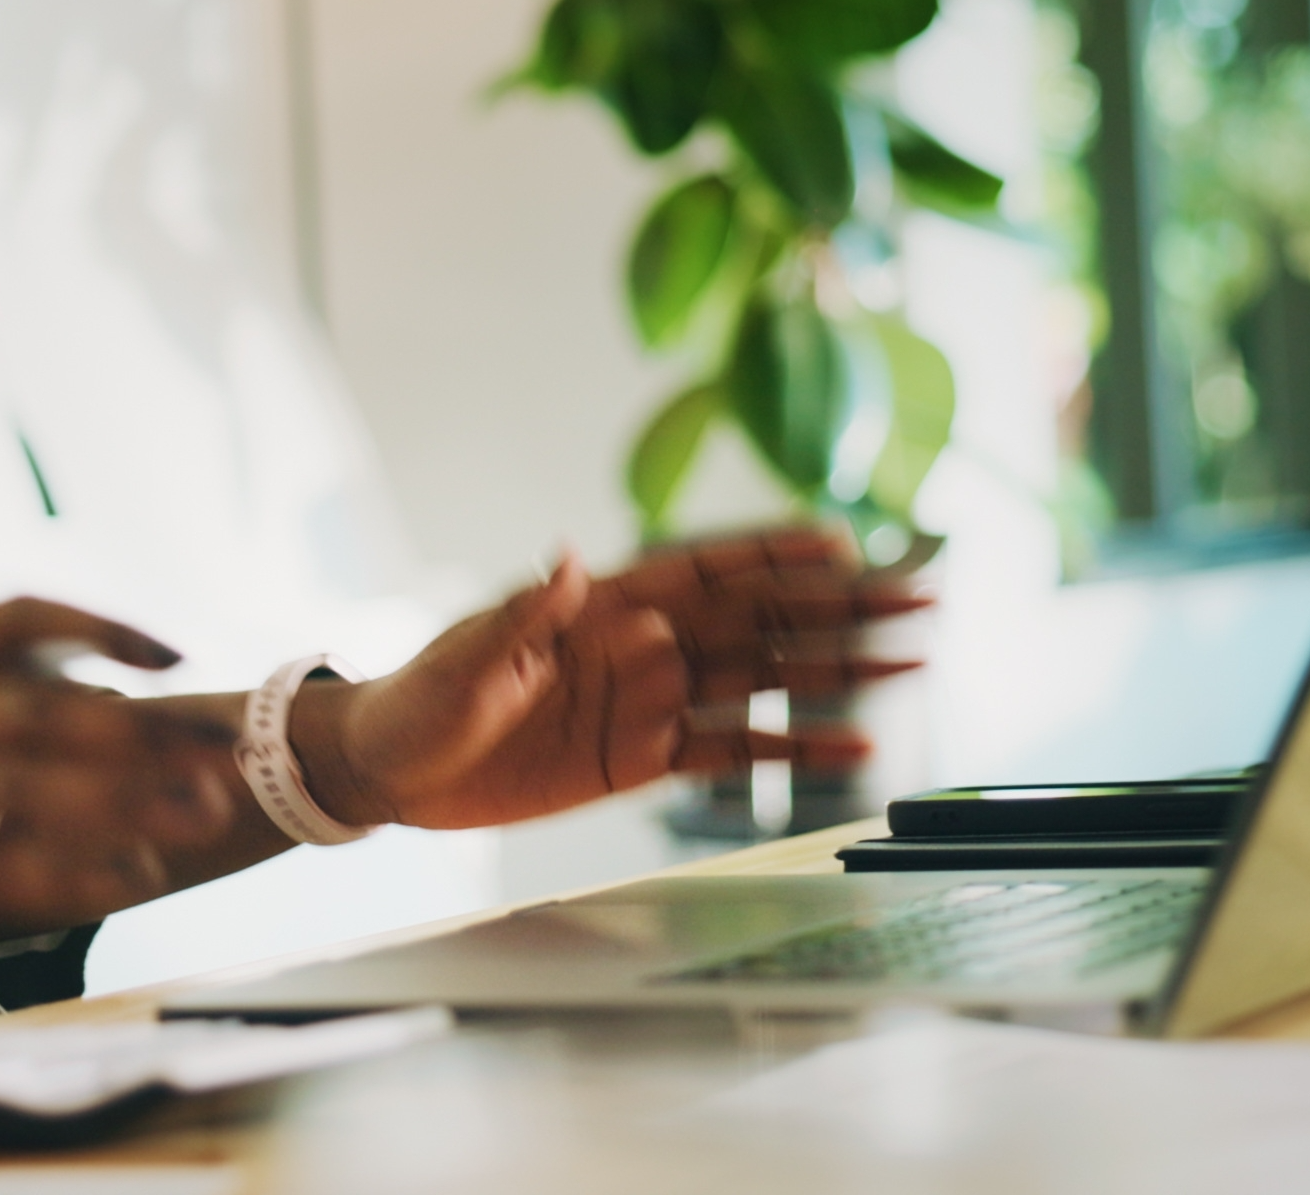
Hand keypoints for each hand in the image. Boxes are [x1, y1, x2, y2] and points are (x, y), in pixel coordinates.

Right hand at [0, 599, 230, 1001]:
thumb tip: (92, 692)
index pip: (15, 616)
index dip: (105, 627)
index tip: (175, 657)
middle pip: (38, 703)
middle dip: (143, 730)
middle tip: (223, 756)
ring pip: (24, 786)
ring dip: (127, 800)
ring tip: (201, 818)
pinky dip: (72, 875)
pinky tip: (130, 882)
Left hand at [307, 527, 924, 831]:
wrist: (394, 770)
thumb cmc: (422, 700)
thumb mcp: (469, 656)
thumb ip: (528, 615)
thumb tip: (572, 561)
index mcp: (602, 603)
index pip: (701, 569)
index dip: (769, 552)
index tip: (838, 540)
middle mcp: (641, 644)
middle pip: (757, 620)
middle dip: (837, 607)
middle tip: (916, 596)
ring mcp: (650, 700)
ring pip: (763, 679)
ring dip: (835, 671)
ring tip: (907, 662)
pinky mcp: (643, 759)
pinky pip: (731, 752)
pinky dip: (789, 748)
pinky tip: (848, 747)